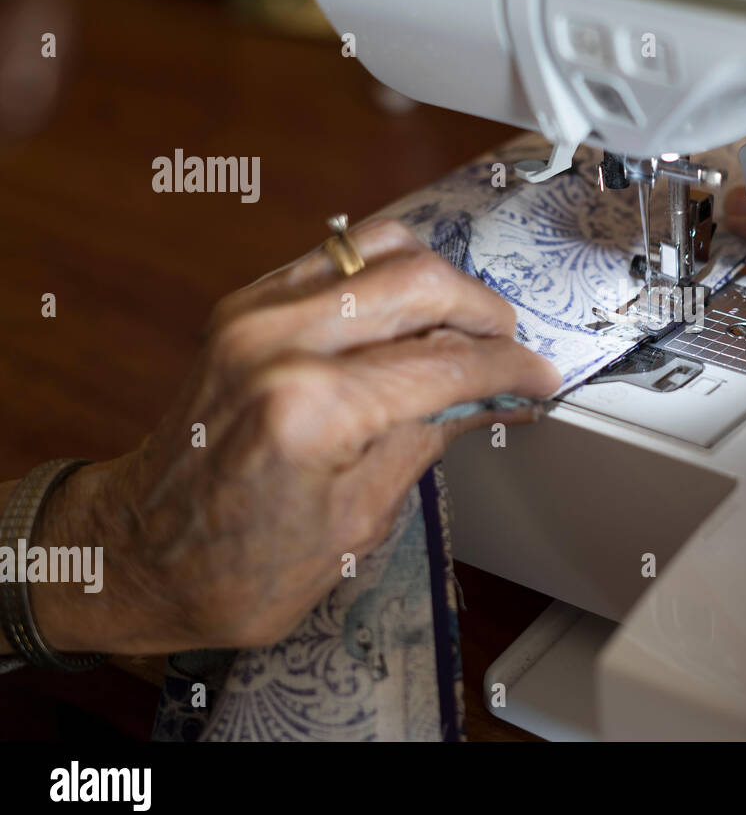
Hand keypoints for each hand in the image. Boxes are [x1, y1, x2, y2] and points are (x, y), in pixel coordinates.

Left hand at [28, 218, 560, 654]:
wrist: (136, 555)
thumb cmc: (235, 567)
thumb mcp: (357, 522)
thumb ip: (429, 438)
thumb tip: (491, 397)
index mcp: (311, 409)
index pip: (446, 362)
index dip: (510, 367)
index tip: (540, 378)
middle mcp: (278, 341)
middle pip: (422, 281)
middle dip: (485, 312)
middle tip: (510, 350)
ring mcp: (253, 312)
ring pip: (382, 247)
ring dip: (440, 281)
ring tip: (466, 327)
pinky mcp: (243, 305)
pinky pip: (337, 255)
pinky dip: (388, 274)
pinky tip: (410, 314)